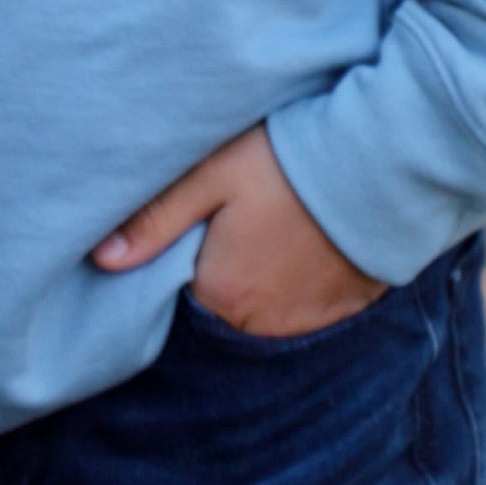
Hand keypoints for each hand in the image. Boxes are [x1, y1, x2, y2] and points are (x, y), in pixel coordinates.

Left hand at [92, 124, 385, 339]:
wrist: (383, 162)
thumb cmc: (289, 160)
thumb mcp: (213, 174)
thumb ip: (156, 217)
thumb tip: (101, 259)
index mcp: (222, 294)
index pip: (177, 286)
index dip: (180, 250)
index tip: (193, 215)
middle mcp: (261, 324)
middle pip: (218, 299)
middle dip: (217, 263)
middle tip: (232, 212)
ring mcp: (306, 323)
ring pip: (260, 304)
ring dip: (257, 273)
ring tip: (268, 221)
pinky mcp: (344, 310)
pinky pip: (302, 304)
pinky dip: (296, 279)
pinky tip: (299, 237)